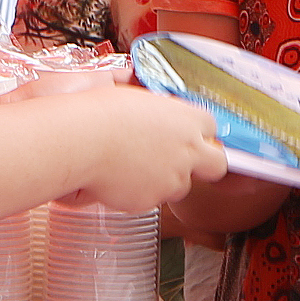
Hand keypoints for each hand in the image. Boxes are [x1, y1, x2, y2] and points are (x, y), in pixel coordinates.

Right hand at [67, 89, 226, 212]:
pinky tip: (119, 177)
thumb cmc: (102, 114)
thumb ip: (161, 114)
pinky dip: (140, 191)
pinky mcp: (153, 199)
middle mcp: (188, 150)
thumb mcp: (139, 101)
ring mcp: (173, 178)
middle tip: (184, 161)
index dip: (199, 134)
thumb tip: (162, 118)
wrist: (81, 140)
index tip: (188, 136)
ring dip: (166, 179)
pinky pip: (153, 198)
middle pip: (217, 163)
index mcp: (187, 119)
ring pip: (181, 185)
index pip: (211, 127)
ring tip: (135, 165)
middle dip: (206, 165)